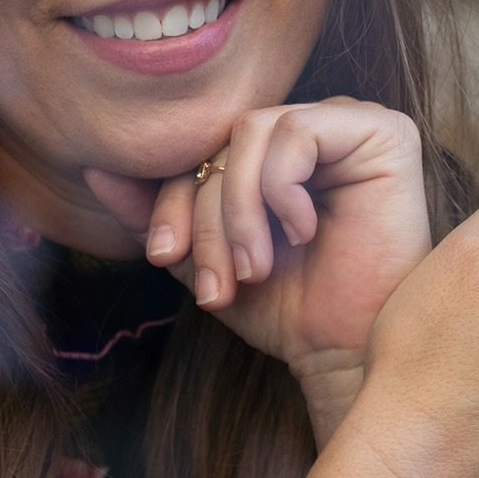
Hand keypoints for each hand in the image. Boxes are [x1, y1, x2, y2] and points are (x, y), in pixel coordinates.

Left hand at [84, 98, 431, 435]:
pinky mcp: (383, 132)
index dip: (170, 199)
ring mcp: (348, 124)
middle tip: (215, 284)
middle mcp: (311, 128)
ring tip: (254, 269)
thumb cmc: (283, 308)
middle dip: (206, 218)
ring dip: (239, 211)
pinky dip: (282, 190)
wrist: (340, 353)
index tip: (162, 257)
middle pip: (222, 143)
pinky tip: (305, 234)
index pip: (200, 150)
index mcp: (272, 152)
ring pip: (251, 133)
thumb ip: (156, 213)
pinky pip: (296, 132)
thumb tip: (95, 167)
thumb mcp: (201, 258)